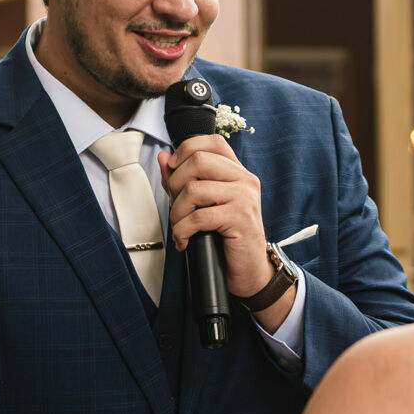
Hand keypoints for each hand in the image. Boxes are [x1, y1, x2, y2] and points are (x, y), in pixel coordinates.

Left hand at [159, 137, 290, 325]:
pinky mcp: (240, 218)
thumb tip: (163, 157)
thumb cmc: (227, 239)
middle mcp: (245, 180)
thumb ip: (184, 180)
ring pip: (193, 189)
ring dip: (176, 212)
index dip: (187, 149)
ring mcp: (245, 197)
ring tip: (179, 226)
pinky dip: (182, 231)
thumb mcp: (203, 205)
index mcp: (238, 172)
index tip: (174, 170)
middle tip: (176, 206)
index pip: (212, 142)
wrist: (249, 271)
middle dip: (175, 184)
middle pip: (198, 160)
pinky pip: (197, 217)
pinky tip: (184, 241)